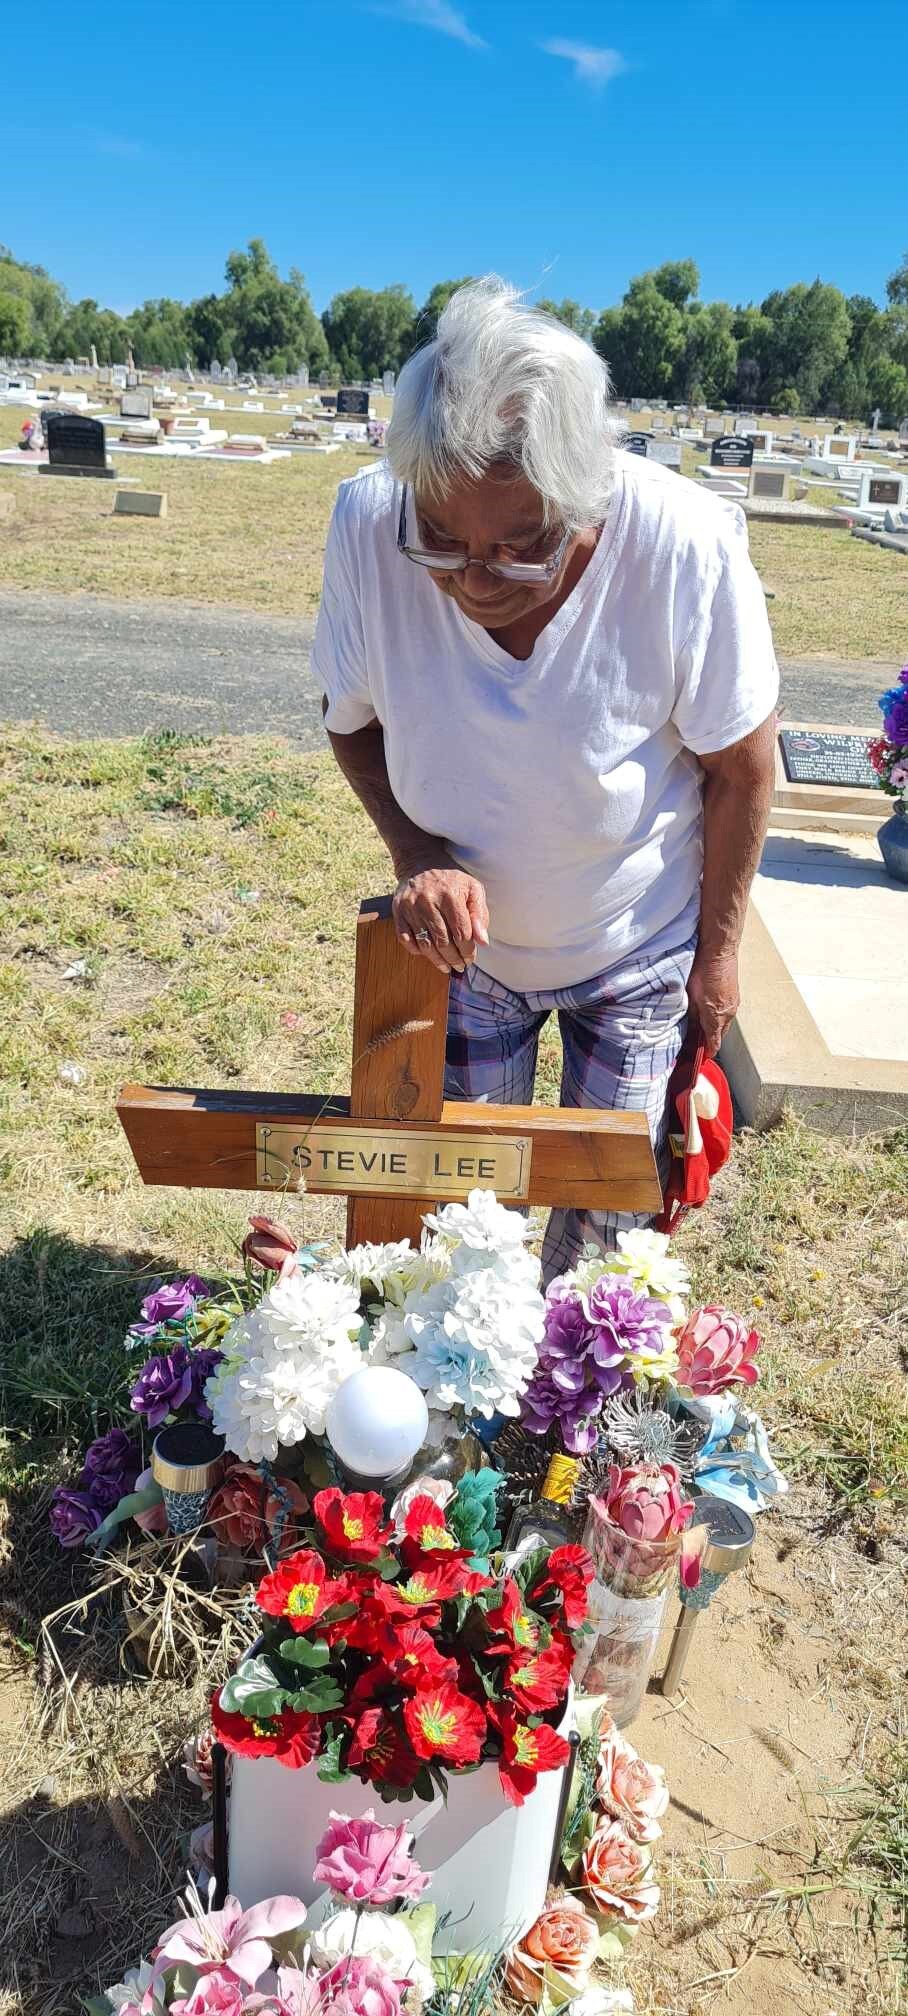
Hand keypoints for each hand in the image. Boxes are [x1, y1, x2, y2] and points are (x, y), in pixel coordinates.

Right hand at [393, 856, 489, 974]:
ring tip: (446, 967)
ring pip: (425, 944)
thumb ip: (480, 914)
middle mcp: (428, 901)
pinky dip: (416, 951)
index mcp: (450, 895)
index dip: (467, 950)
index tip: (470, 958)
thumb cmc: (451, 880)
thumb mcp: (473, 889)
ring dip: (437, 960)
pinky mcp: (398, 912)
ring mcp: (410, 907)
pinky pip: (405, 939)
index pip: (461, 933)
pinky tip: (427, 954)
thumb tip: (482, 942)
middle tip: (460, 966)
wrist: (420, 863)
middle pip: (443, 942)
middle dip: (454, 959)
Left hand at [686, 948, 739, 1057]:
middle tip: (697, 1042)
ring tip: (702, 1025)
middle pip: (720, 1034)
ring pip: (724, 1022)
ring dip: (715, 1026)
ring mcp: (734, 1004)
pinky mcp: (735, 995)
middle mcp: (728, 1013)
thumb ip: (693, 1017)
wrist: (719, 951)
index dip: (707, 1052)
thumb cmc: (703, 971)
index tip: (701, 1056)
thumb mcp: (691, 997)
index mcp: (717, 1017)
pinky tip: (710, 1008)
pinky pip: (727, 1011)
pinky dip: (719, 1014)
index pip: (714, 1043)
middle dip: (710, 1039)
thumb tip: (692, 1031)